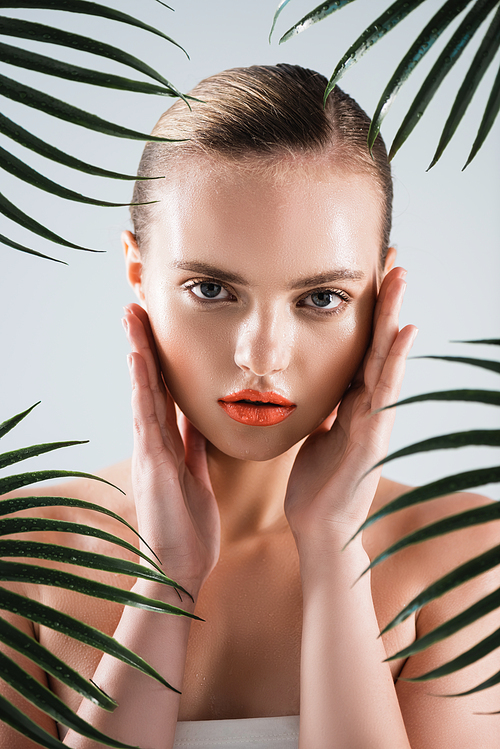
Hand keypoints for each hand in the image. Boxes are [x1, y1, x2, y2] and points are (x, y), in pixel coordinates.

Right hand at [123, 304, 219, 597]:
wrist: (181, 570)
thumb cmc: (189, 527)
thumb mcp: (196, 477)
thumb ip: (193, 447)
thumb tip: (197, 420)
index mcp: (168, 445)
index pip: (163, 392)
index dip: (159, 359)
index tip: (157, 327)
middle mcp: (154, 443)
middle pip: (148, 384)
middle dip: (143, 345)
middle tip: (136, 307)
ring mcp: (150, 452)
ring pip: (143, 392)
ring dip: (139, 354)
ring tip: (133, 318)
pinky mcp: (152, 465)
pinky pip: (147, 418)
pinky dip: (141, 387)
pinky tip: (138, 360)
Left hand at [284, 268, 416, 549]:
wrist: (318, 531)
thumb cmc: (316, 486)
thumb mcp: (316, 436)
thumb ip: (324, 409)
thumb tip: (318, 385)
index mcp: (351, 403)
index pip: (360, 347)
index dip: (365, 311)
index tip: (367, 272)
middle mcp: (368, 406)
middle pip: (377, 344)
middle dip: (384, 300)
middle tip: (391, 254)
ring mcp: (374, 421)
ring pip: (385, 360)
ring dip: (393, 316)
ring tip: (400, 276)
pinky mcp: (371, 440)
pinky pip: (383, 394)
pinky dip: (395, 362)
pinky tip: (404, 331)